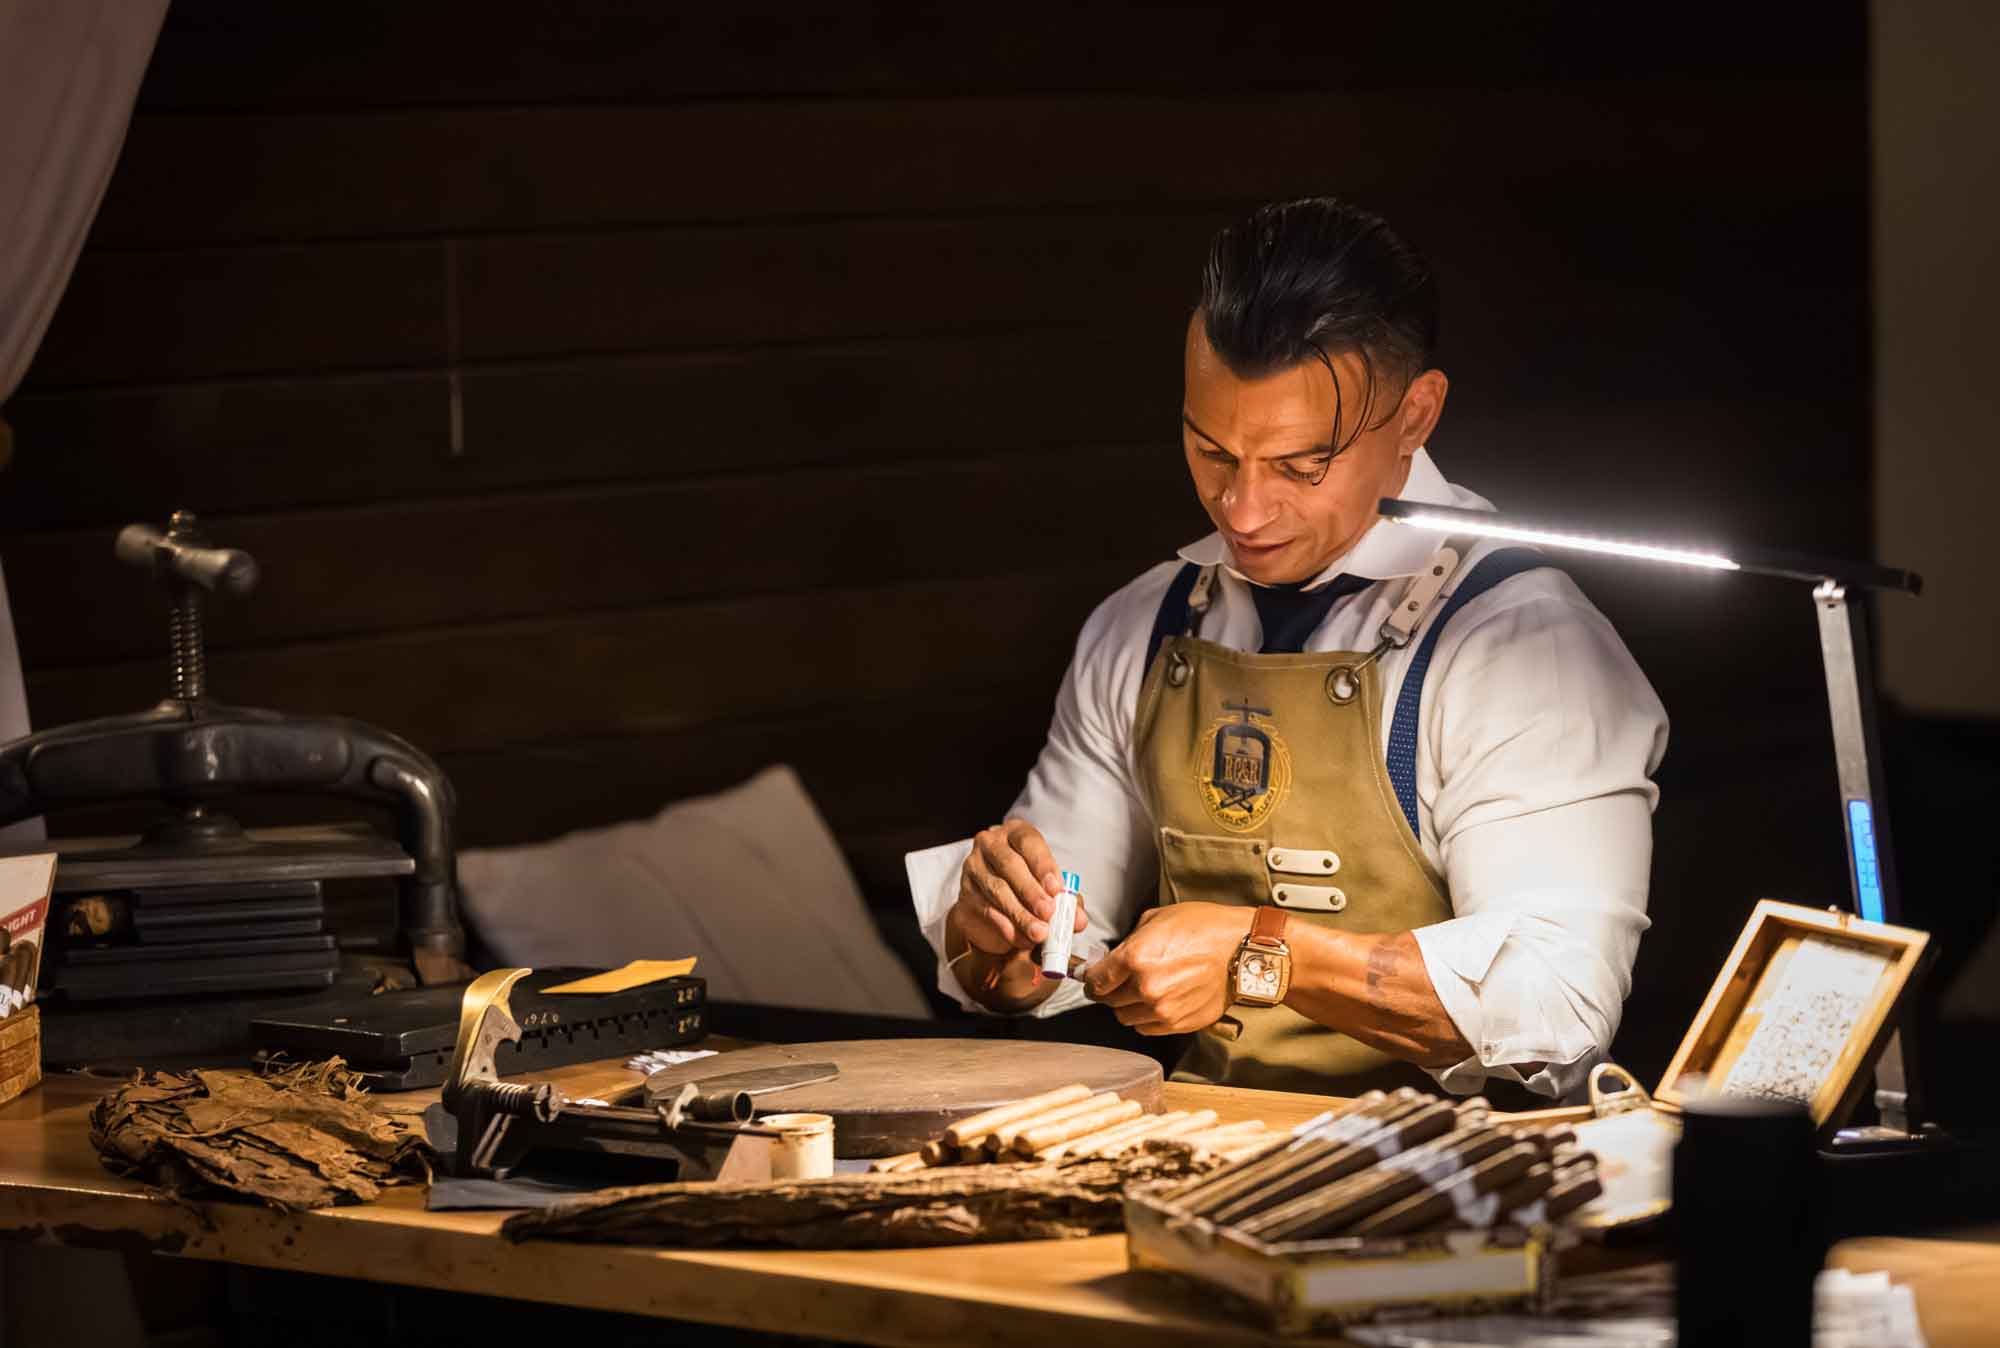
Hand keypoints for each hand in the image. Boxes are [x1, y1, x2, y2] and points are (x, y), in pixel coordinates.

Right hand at [950, 819, 1088, 955]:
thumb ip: (1066, 901)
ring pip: (997, 891)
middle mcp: (990, 845)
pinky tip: (1021, 939)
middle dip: (1031, 891)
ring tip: (1039, 932)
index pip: (1028, 842)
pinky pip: (986, 911)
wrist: (996, 904)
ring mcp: (973, 868)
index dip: (1043, 865)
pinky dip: (1006, 927)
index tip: (1056, 888)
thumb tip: (1078, 920)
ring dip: (1020, 914)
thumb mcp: (1050, 887)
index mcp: (1015, 834)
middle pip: (1010, 866)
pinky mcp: (965, 894)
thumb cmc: (1028, 885)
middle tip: (1048, 913)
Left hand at [1083, 902, 1254, 1033]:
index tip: (1093, 978)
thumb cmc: (1205, 928)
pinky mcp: (1178, 1023)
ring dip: (1128, 1006)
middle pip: (1108, 1000)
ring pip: (1125, 1017)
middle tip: (1118, 982)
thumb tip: (1113, 958)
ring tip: (1141, 992)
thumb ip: (1131, 941)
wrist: (1242, 951)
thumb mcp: (1158, 919)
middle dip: (1110, 991)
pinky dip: (1146, 1018)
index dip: (1091, 978)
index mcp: (1136, 957)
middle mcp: (1145, 986)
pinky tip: (1157, 1002)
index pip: (1096, 980)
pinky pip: (1147, 1028)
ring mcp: (1162, 1009)